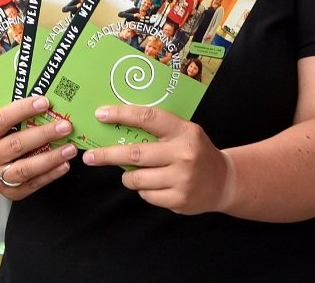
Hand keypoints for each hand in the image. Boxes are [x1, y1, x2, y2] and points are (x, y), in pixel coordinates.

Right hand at [0, 95, 76, 198]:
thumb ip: (8, 100)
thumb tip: (33, 75)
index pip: (1, 119)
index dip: (23, 109)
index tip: (45, 101)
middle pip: (16, 145)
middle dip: (43, 134)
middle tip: (66, 126)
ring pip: (25, 168)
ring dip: (51, 158)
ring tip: (71, 148)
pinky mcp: (10, 192)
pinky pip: (33, 184)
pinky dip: (50, 175)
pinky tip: (65, 165)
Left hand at [82, 105, 233, 213]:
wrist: (224, 181)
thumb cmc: (195, 151)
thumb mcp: (182, 132)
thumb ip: (156, 129)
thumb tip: (114, 125)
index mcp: (183, 131)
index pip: (148, 118)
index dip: (121, 114)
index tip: (100, 114)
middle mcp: (183, 154)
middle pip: (134, 154)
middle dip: (107, 155)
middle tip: (89, 156)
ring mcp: (182, 179)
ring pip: (137, 178)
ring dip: (128, 176)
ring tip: (133, 173)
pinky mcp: (179, 199)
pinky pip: (146, 195)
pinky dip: (143, 190)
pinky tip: (155, 184)